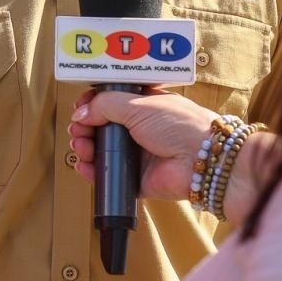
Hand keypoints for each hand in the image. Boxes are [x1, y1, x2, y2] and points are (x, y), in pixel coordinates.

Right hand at [67, 88, 217, 202]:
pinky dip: (93, 172)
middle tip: (77, 130)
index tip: (79, 107)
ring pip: (102, 151)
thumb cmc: (179, 125)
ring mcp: (138, 154)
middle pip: (101, 127)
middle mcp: (139, 128)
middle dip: (85, 127)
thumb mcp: (138, 104)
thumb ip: (105, 105)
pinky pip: (109, 176)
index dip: (92, 104)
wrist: (203, 159)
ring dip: (86, 147)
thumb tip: (81, 112)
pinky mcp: (137, 178)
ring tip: (81, 146)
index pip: (110, 102)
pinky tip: (84, 166)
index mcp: (143, 105)